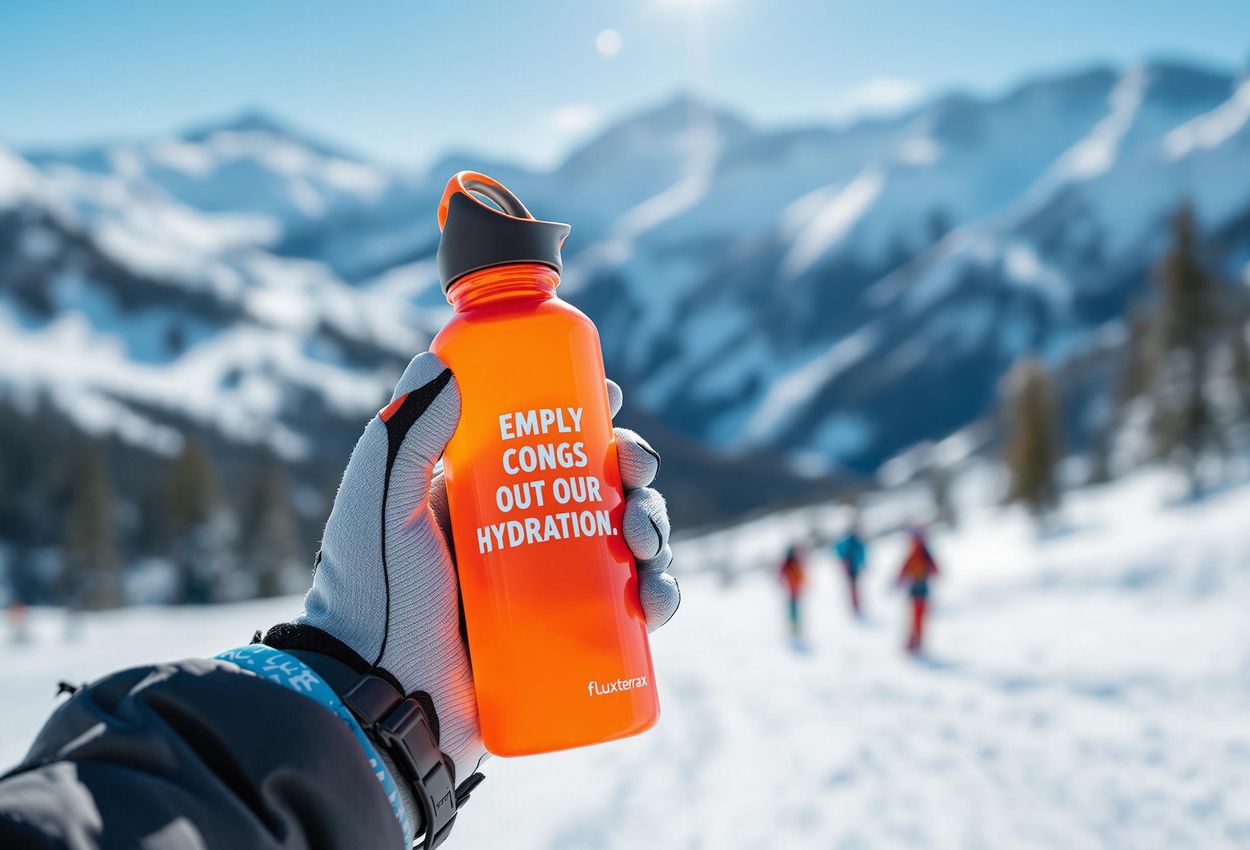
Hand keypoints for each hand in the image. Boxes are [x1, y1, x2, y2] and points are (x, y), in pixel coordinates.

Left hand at [295, 352, 679, 781]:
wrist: (381, 705)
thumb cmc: (371, 602)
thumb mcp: (381, 508)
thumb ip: (403, 435)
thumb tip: (439, 359)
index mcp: (480, 495)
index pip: (546, 440)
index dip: (586, 415)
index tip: (611, 400)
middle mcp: (519, 535)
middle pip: (598, 486)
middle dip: (633, 474)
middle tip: (634, 479)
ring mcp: (547, 588)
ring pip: (624, 543)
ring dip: (655, 530)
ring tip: (645, 545)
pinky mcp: (568, 639)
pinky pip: (629, 611)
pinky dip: (658, 598)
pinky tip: (656, 600)